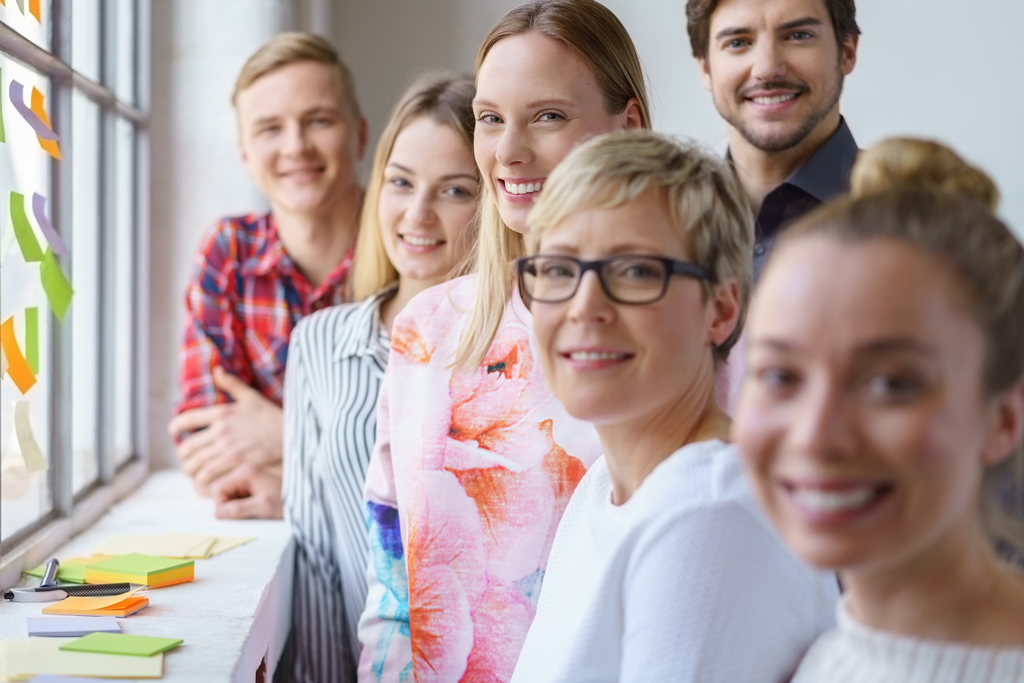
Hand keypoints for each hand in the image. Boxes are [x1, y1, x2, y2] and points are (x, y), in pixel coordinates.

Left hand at [168, 366, 283, 494]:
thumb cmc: (271, 416)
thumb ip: (232, 384)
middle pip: (188, 446)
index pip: (188, 419)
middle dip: (182, 455)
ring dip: (190, 469)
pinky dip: (202, 479)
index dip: (176, 427)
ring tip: (191, 472)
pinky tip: (203, 481)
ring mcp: (227, 446)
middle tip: (183, 459)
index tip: (173, 431)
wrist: (290, 433)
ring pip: (197, 462)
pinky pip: (210, 472)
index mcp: (222, 412)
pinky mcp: (235, 460)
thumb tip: (217, 370)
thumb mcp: (251, 397)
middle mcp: (221, 430)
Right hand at [211, 463, 282, 518]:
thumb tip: (218, 514)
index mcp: (246, 472)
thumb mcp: (263, 507)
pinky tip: (252, 510)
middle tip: (241, 517)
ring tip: (250, 513)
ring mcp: (248, 478)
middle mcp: (245, 472)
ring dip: (234, 507)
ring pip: (228, 496)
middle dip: (227, 506)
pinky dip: (240, 506)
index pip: (218, 488)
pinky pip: (236, 497)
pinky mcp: (252, 486)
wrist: (303, 501)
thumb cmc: (286, 502)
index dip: (220, 505)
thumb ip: (239, 509)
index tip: (231, 517)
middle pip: (221, 491)